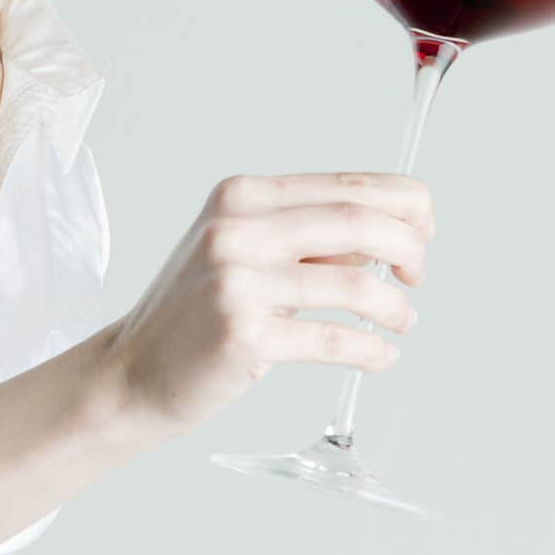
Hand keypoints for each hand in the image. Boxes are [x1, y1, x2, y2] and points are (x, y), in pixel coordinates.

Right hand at [110, 171, 433, 436]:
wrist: (131, 370)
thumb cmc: (195, 311)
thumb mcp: (243, 250)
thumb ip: (309, 238)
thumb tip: (389, 238)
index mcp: (242, 195)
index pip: (347, 184)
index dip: (403, 203)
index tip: (424, 228)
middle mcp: (237, 227)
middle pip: (358, 221)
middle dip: (408, 247)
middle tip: (417, 274)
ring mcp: (237, 280)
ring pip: (354, 284)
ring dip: (394, 306)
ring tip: (401, 321)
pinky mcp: (244, 334)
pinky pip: (332, 338)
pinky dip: (370, 350)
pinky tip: (380, 357)